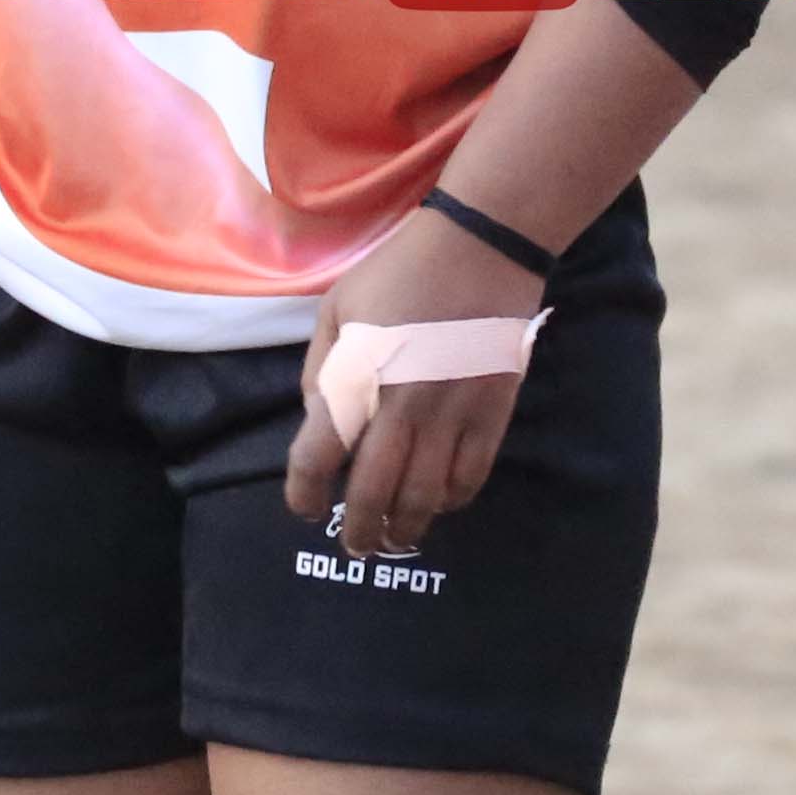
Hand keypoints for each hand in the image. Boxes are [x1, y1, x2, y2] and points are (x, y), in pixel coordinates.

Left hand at [280, 205, 546, 561]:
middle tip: (355, 546)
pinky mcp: (491, 414)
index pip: (318, 456)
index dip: (304, 493)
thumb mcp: (337, 308)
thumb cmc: (398, 273)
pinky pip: (469, 478)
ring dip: (405, 528)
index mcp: (356, 377)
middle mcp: (400, 407)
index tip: (306, 507)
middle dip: (359, 531)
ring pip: (424, 498)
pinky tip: (437, 502)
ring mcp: (451, 415)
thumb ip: (322, 370)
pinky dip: (450, 501)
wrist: (481, 248)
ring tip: (395, 538)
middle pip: (373, 494)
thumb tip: (321, 423)